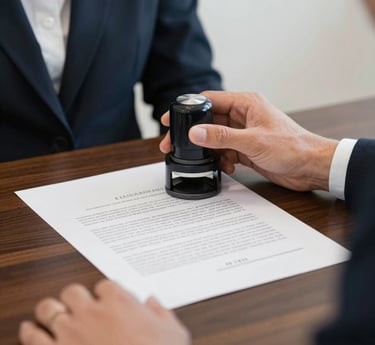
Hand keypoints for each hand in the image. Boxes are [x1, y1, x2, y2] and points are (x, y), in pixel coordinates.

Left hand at [19, 280, 190, 344]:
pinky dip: (30, 330)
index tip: (106, 299)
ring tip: (53, 311)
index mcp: (119, 302)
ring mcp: (71, 331)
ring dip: (51, 309)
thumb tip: (153, 302)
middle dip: (75, 296)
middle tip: (78, 303)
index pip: (104, 285)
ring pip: (49, 308)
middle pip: (73, 290)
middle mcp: (92, 312)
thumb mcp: (173, 332)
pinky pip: (33, 336)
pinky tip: (30, 329)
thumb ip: (162, 312)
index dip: (104, 292)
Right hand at [160, 91, 337, 191]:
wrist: (310, 167)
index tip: (171, 118)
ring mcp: (244, 134)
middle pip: (209, 121)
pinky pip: (225, 152)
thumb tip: (196, 132)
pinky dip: (221, 160)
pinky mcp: (246, 149)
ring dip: (208, 150)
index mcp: (246, 104)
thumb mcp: (253, 141)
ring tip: (203, 161)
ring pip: (215, 138)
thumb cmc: (292, 147)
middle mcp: (243, 116)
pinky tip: (226, 167)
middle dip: (194, 134)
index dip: (188, 108)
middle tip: (174, 144)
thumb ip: (222, 136)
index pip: (209, 100)